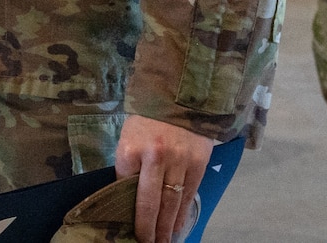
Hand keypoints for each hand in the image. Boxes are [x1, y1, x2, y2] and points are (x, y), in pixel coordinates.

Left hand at [115, 114, 213, 242]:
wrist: (178, 98)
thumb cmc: (147, 122)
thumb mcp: (128, 141)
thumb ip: (129, 169)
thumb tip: (129, 201)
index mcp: (132, 150)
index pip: (127, 190)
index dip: (132, 216)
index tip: (133, 234)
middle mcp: (156, 157)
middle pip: (152, 203)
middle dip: (150, 230)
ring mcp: (180, 160)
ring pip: (173, 203)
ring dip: (168, 228)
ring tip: (163, 242)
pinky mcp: (199, 163)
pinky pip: (190, 195)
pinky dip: (183, 214)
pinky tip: (178, 227)